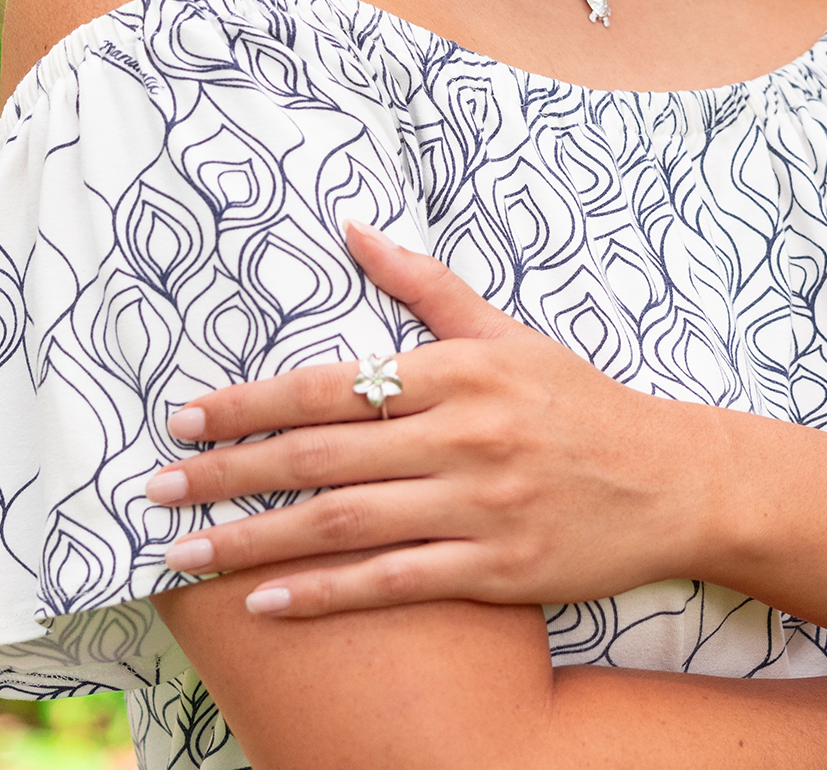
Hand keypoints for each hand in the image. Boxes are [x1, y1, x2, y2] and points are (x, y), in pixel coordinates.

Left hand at [145, 221, 708, 616]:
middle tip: (155, 487)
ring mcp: (480, 506)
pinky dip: (326, 593)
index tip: (186, 416)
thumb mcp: (507, 333)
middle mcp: (463, 436)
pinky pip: (394, 583)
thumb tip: (351, 226)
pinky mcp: (497, 570)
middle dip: (227, 474)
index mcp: (459, 371)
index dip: (251, 402)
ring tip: (184, 551)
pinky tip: (266, 600)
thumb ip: (426, 285)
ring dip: (254, 539)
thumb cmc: (579, 401)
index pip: (332, 384)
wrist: (671, 480)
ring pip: (344, 524)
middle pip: (321, 456)